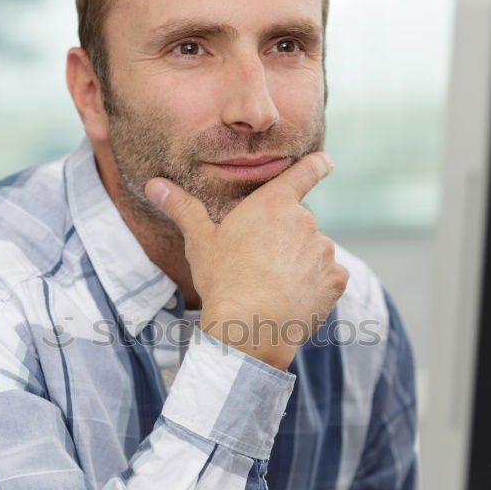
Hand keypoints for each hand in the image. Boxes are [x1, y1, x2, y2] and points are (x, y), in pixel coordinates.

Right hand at [144, 152, 347, 369]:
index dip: (316, 165)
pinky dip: (316, 287)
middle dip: (287, 238)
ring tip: (275, 287)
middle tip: (262, 263)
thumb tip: (154, 184)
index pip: (306, 171)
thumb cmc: (223, 280)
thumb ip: (182, 208)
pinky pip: (328, 277)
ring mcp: (324, 249)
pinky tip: (294, 299)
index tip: (325, 162)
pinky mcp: (335, 279)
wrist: (249, 327)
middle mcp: (305, 220)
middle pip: (301, 223)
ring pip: (315, 251)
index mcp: (274, 203)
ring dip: (302, 263)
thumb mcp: (199, 241)